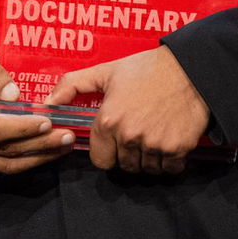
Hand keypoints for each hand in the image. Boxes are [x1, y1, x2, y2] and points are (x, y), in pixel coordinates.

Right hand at [0, 48, 73, 173]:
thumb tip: (14, 95)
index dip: (22, 128)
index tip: (47, 121)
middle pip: (4, 149)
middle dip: (39, 144)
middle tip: (67, 136)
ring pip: (7, 164)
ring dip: (39, 156)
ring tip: (64, 145)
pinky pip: (5, 168)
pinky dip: (30, 162)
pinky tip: (49, 151)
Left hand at [46, 46, 208, 173]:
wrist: (189, 68)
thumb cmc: (145, 69)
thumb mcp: (105, 72)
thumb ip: (72, 85)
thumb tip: (48, 102)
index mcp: (108, 120)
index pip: (100, 160)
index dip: (106, 152)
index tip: (113, 142)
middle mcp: (129, 136)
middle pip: (123, 166)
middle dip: (127, 155)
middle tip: (135, 136)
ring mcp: (154, 144)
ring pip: (146, 170)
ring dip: (148, 159)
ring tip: (151, 136)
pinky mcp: (178, 148)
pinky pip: (169, 169)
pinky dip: (169, 161)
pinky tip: (167, 142)